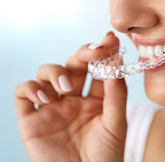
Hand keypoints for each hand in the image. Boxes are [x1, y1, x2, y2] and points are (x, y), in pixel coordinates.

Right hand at [15, 32, 127, 161]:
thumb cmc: (106, 157)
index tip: (111, 39)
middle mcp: (73, 99)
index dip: (104, 52)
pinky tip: (46, 97)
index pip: (98, 68)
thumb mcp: (116, 123)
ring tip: (67, 88)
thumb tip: (116, 62)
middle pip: (74, 65)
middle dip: (84, 53)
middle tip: (95, 52)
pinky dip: (31, 88)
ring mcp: (52, 108)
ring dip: (56, 72)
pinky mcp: (32, 120)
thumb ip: (116, 93)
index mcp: (95, 99)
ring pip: (47, 73)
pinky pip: (24, 93)